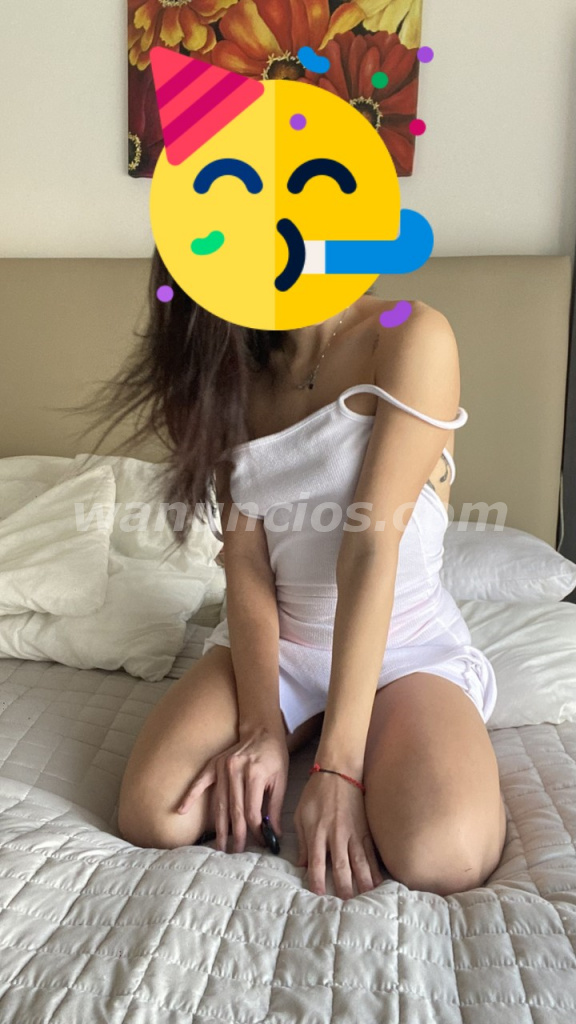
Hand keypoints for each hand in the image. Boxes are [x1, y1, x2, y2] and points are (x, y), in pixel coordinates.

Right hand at [176, 726, 288, 853]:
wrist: (262, 730)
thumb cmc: (274, 757)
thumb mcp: (280, 781)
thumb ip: (274, 808)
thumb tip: (273, 834)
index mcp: (255, 774)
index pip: (252, 810)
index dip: (256, 829)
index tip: (260, 842)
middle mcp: (236, 770)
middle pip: (234, 810)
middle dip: (236, 834)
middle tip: (235, 853)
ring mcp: (223, 766)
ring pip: (219, 803)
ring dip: (218, 826)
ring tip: (218, 846)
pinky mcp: (214, 764)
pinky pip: (200, 782)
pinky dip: (190, 796)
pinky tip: (181, 810)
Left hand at [294, 773, 383, 899]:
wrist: (338, 771)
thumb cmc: (316, 793)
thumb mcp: (301, 815)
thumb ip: (302, 841)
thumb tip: (302, 864)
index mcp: (317, 833)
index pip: (317, 864)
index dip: (317, 882)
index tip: (318, 896)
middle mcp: (336, 836)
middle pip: (342, 868)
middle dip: (344, 888)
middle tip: (346, 907)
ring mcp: (353, 833)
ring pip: (360, 863)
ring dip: (363, 882)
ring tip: (367, 900)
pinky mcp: (366, 829)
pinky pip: (371, 852)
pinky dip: (375, 868)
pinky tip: (378, 881)